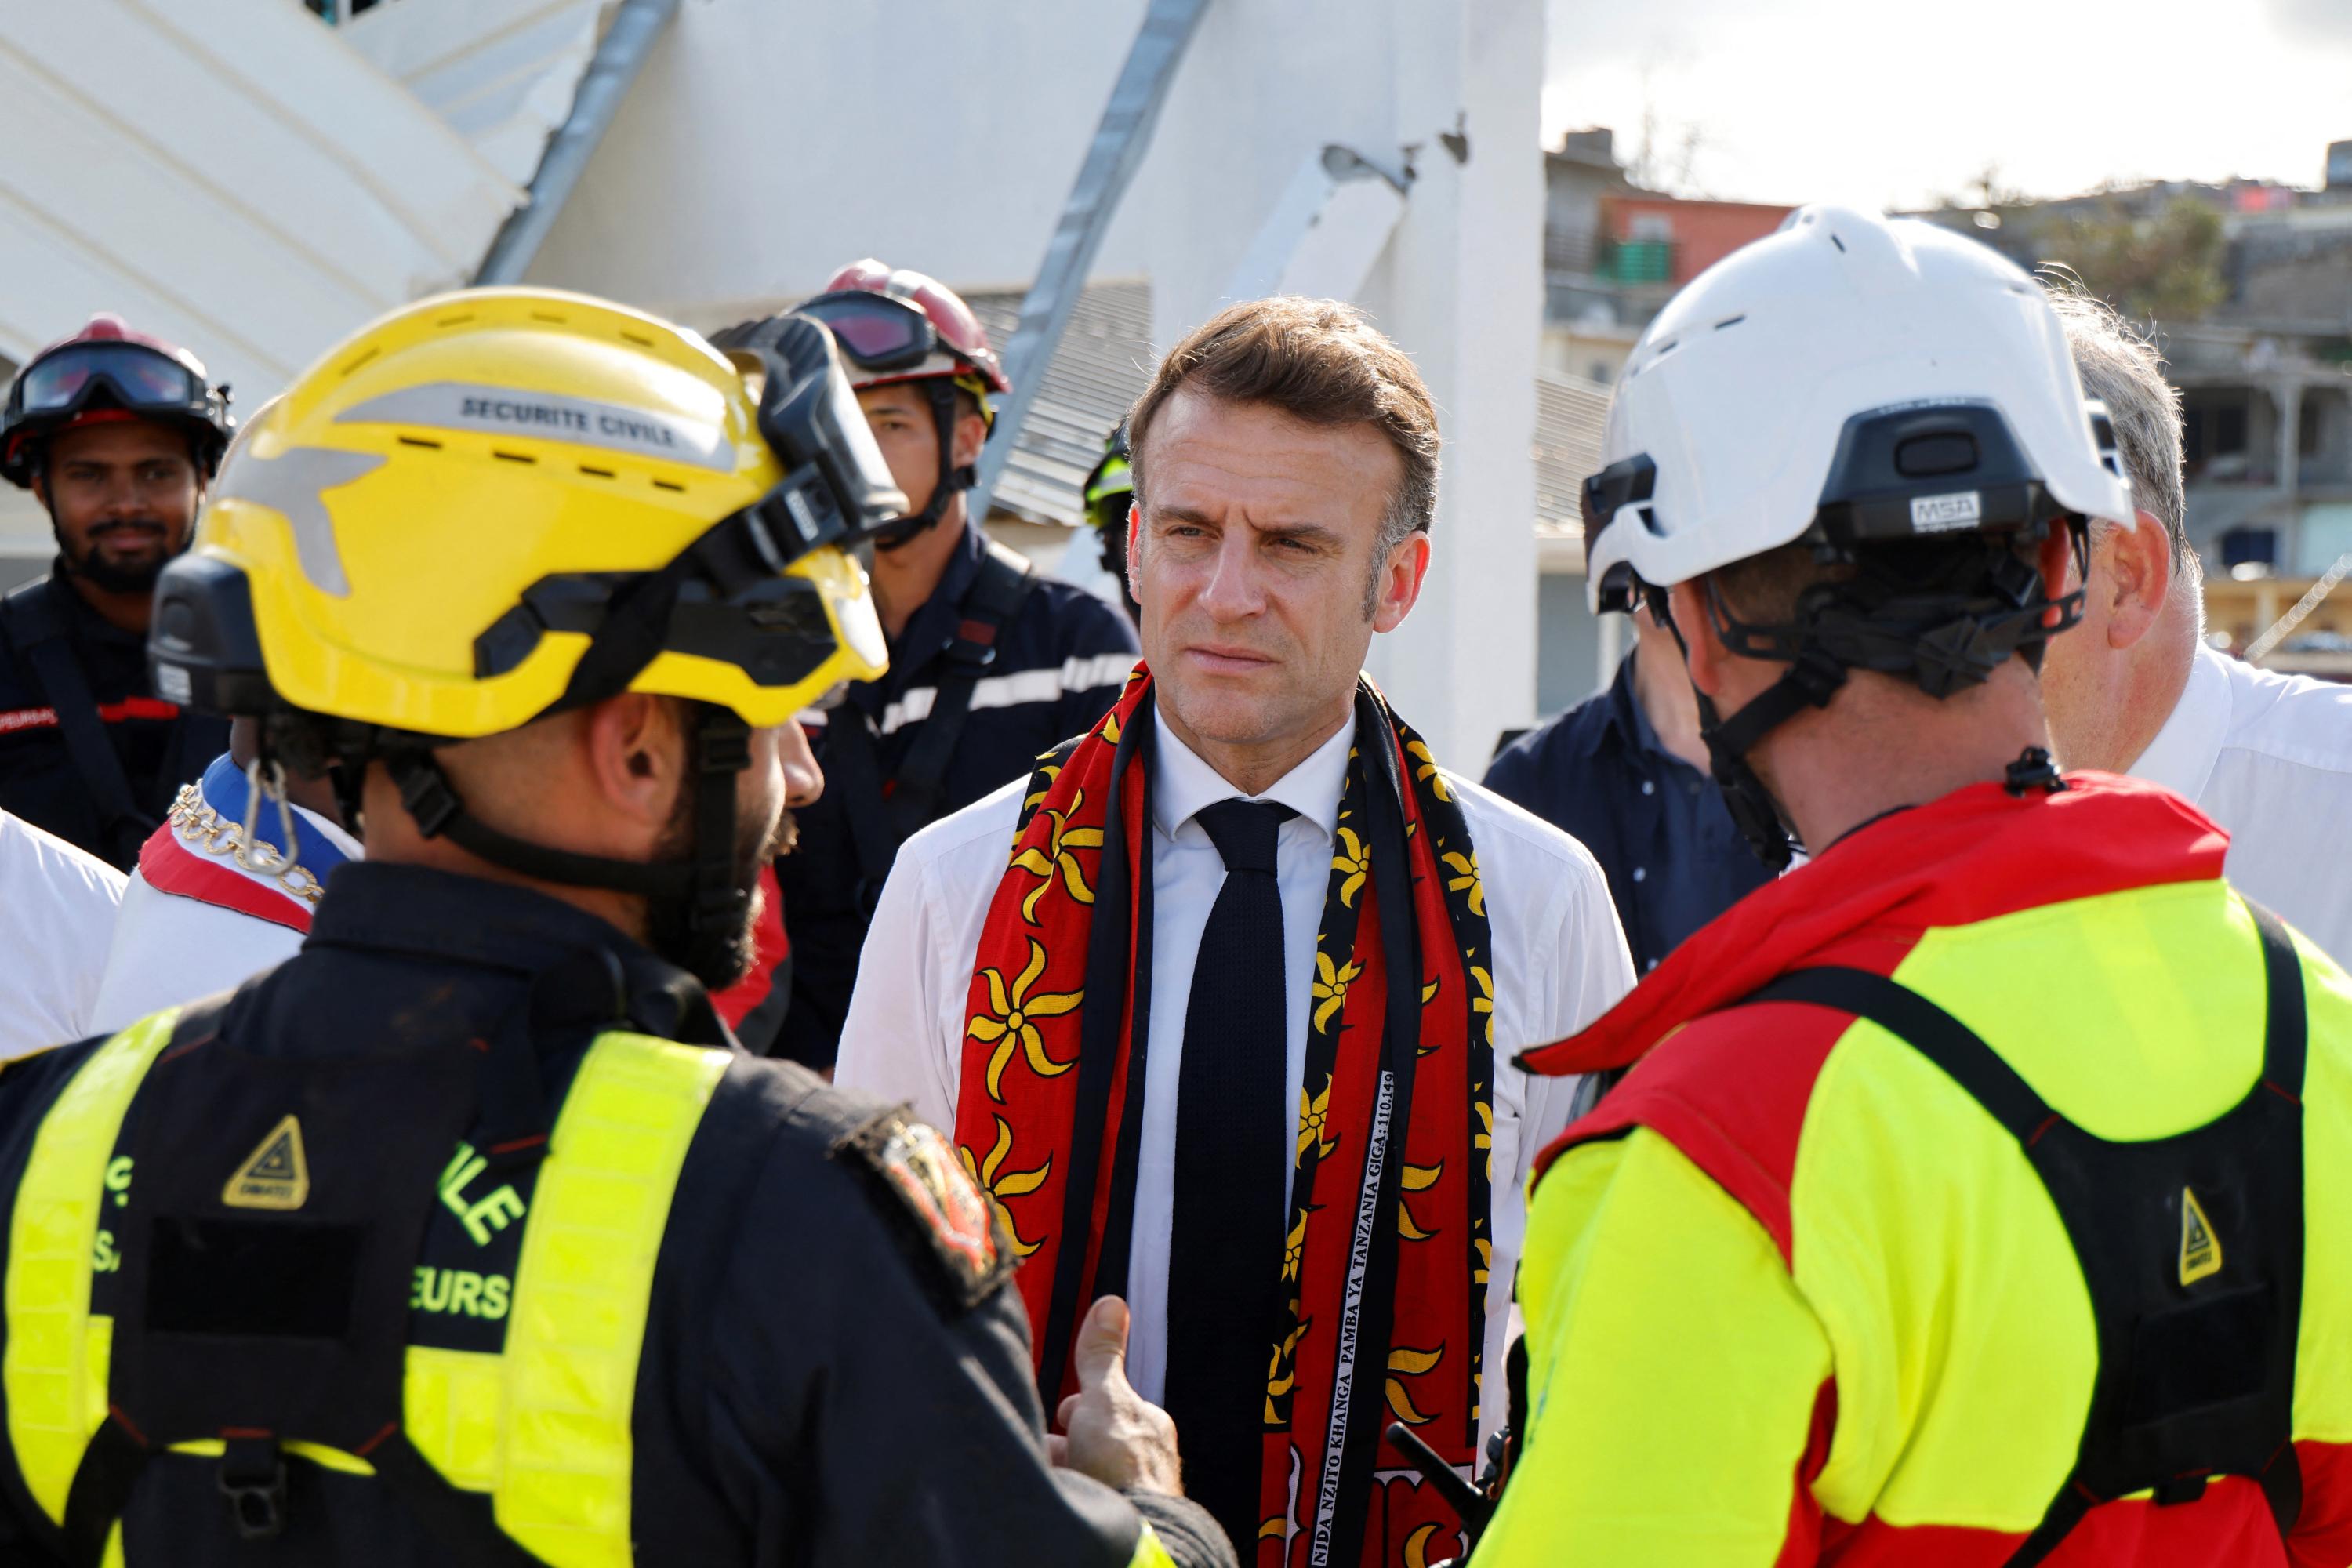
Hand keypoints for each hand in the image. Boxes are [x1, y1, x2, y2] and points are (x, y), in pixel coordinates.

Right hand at [1046, 1295, 1183, 1495]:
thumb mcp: (1106, 1397)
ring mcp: (1130, 1491)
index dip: (1075, 1413)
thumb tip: (1110, 1304)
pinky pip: (1084, 1495)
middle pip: (1088, 1442)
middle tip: (1054, 1455)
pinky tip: (1060, 1494)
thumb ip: (1101, 1356)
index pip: (1102, 1409)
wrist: (1130, 1526)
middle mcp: (1142, 1460)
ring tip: (1056, 1480)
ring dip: (1064, 1472)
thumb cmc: (1123, 1467)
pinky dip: (1068, 1493)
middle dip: (1064, 1446)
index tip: (1064, 1420)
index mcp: (1145, 1427)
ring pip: (1083, 1472)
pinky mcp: (1116, 1514)